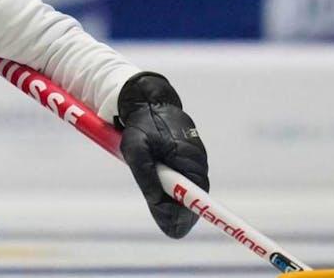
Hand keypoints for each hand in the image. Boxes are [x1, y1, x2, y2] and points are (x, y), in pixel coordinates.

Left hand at [117, 72, 208, 238]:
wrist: (148, 101)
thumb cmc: (141, 124)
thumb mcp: (136, 149)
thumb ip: (146, 175)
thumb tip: (157, 202)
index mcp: (188, 159)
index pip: (196, 197)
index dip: (186, 216)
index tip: (175, 231)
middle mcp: (197, 162)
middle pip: (194, 199)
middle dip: (179, 214)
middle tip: (168, 228)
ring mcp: (194, 161)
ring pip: (188, 192)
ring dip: (176, 202)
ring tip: (163, 212)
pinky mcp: (188, 160)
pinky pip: (184, 182)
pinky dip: (174, 191)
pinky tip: (163, 193)